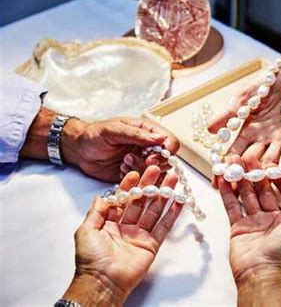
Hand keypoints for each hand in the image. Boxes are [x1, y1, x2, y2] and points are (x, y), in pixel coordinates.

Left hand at [63, 116, 178, 181]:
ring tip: (123, 162)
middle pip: (167, 160)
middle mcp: (149, 147)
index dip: (167, 151)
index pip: (170, 141)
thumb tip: (160, 137)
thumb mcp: (113, 130)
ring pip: (157, 173)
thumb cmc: (94, 135)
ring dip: (140, 170)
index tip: (153, 157)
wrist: (80, 150)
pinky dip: (134, 179)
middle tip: (131, 159)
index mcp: (147, 131)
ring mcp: (143, 161)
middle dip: (152, 164)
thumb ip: (137, 134)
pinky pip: (145, 182)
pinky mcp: (135, 174)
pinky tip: (121, 171)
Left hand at [63, 166, 182, 304]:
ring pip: (154, 210)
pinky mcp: (151, 245)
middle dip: (149, 185)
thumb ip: (96, 211)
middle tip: (157, 170)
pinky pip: (164, 227)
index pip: (123, 199)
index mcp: (109, 223)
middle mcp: (126, 227)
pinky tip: (178, 202)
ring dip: (163, 195)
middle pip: (141, 202)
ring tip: (172, 179)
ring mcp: (140, 235)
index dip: (130, 186)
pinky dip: (172, 214)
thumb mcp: (86, 230)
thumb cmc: (90, 260)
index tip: (136, 173)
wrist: (102, 282)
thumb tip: (102, 195)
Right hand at [209, 58, 280, 181]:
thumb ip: (229, 114)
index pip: (235, 152)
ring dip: (274, 171)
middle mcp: (264, 138)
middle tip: (243, 190)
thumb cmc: (266, 83)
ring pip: (276, 158)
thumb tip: (209, 129)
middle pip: (255, 160)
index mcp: (248, 131)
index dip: (227, 166)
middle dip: (249, 175)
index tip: (218, 182)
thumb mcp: (244, 97)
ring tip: (270, 184)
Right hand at [218, 155, 280, 305]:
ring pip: (246, 195)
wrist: (260, 272)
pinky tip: (222, 179)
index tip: (269, 161)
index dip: (276, 175)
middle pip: (262, 190)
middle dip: (255, 173)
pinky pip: (232, 206)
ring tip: (232, 163)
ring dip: (239, 179)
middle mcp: (272, 216)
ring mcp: (254, 220)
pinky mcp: (239, 226)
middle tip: (247, 156)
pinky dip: (227, 193)